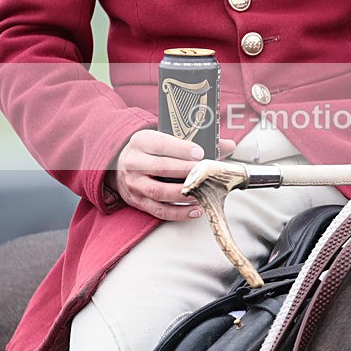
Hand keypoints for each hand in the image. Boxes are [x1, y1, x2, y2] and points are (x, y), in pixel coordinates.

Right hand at [106, 130, 236, 220]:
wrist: (120, 164)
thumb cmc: (151, 150)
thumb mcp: (165, 138)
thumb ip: (196, 141)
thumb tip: (229, 146)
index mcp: (141, 141)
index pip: (161, 143)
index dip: (181, 148)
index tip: (200, 153)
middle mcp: (134, 162)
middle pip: (161, 168)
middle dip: (187, 172)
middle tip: (206, 173)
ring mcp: (134, 184)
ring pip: (159, 191)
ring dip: (185, 194)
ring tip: (203, 193)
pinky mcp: (137, 202)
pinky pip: (159, 210)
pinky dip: (179, 213)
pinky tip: (196, 209)